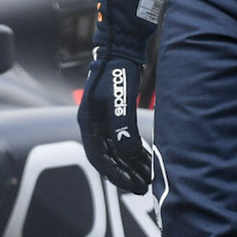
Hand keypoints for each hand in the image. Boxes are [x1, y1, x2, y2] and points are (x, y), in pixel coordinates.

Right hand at [77, 52, 153, 194]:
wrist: (122, 48)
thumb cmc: (117, 72)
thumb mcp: (120, 101)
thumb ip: (123, 128)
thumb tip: (128, 154)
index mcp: (88, 124)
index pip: (99, 158)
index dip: (114, 174)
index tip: (130, 185)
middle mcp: (94, 125)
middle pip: (109, 157)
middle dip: (125, 173)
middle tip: (142, 188)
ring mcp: (105, 120)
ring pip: (118, 150)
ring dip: (132, 164)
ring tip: (148, 178)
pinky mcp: (117, 116)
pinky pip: (125, 139)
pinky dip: (136, 151)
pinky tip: (148, 159)